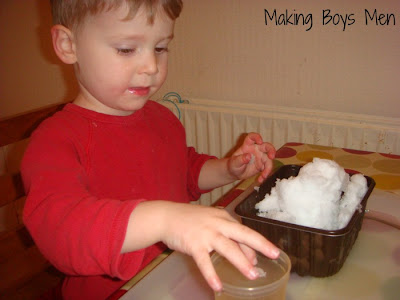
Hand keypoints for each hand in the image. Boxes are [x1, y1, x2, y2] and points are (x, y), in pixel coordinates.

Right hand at [159, 202, 279, 291]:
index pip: (244, 231)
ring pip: (228, 248)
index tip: (264, 255)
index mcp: (223, 217)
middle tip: (274, 254)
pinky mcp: (193, 244)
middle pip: (243, 234)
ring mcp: (206, 233)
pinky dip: (211, 274)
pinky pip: (205, 262)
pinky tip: (217, 286)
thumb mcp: (211, 222)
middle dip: (260, 244)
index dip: (256, 244)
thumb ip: (227, 234)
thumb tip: (246, 255)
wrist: (166, 216)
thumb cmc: (190, 220)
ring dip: (241, 262)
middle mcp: (217, 223)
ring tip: (252, 275)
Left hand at [228, 133, 275, 182]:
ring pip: (269, 159)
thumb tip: (248, 156)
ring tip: (263, 176)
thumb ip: (241, 159)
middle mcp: (256, 150)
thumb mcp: (234, 162)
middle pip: (266, 146)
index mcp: (247, 145)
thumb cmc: (233, 164)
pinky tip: (260, 179)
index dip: (257, 137)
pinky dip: (265, 174)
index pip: (252, 137)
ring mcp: (260, 157)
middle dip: (271, 150)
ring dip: (268, 168)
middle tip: (272, 156)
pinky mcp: (262, 165)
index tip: (260, 141)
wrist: (235, 172)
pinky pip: (267, 168)